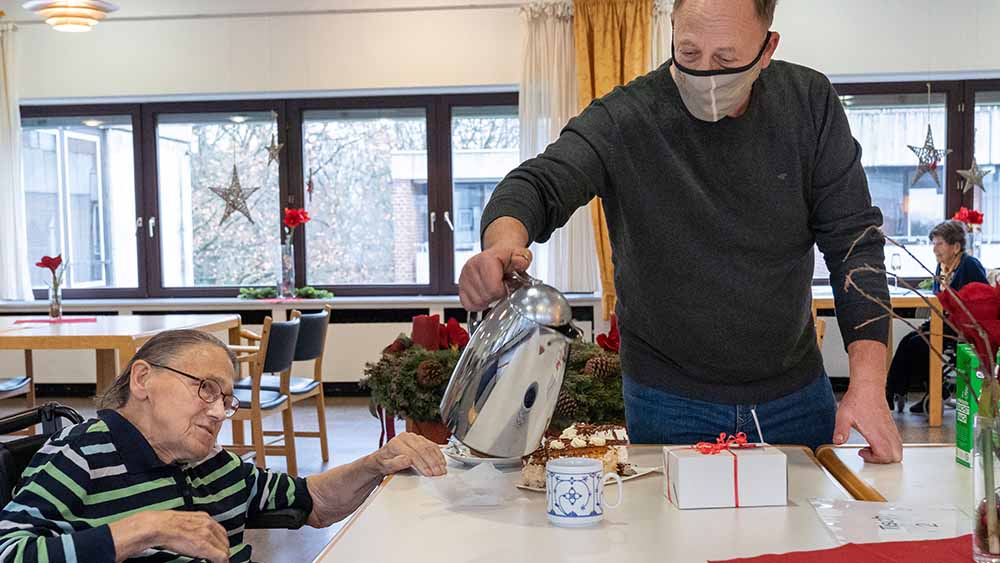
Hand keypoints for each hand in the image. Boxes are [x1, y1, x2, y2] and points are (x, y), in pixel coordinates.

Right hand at [109, 510, 229, 562]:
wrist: (159, 526)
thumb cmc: (166, 525)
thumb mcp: (186, 520)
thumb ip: (195, 525)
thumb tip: (195, 532)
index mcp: (204, 518)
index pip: (221, 531)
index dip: (221, 541)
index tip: (221, 547)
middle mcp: (208, 525)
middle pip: (224, 540)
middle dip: (224, 549)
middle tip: (221, 556)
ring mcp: (207, 535)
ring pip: (224, 548)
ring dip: (223, 555)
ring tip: (219, 560)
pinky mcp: (203, 546)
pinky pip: (220, 556)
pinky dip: (222, 561)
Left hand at [371, 432, 446, 476]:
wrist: (383, 458)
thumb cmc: (384, 463)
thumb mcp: (385, 466)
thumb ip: (395, 464)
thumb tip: (407, 459)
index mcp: (396, 443)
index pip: (412, 453)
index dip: (422, 464)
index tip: (428, 474)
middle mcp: (406, 437)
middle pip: (423, 449)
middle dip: (432, 463)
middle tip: (438, 474)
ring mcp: (414, 437)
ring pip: (429, 446)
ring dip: (437, 459)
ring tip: (442, 470)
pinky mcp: (420, 439)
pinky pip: (432, 445)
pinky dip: (438, 455)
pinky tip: (442, 463)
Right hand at [459, 246, 532, 310]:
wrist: (497, 255)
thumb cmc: (507, 258)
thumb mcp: (520, 255)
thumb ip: (523, 259)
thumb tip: (520, 263)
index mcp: (485, 259)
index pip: (493, 288)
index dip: (503, 291)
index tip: (507, 285)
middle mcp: (471, 267)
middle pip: (485, 297)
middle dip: (496, 296)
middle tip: (501, 287)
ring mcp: (464, 277)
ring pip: (476, 302)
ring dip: (487, 300)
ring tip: (493, 289)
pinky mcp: (460, 286)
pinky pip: (467, 305)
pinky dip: (478, 304)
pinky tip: (485, 295)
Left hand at [833, 383, 902, 463]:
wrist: (868, 387)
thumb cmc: (857, 400)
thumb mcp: (843, 416)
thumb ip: (841, 430)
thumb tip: (838, 442)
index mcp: (877, 433)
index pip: (885, 456)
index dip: (874, 460)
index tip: (862, 452)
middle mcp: (887, 432)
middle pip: (896, 457)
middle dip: (883, 460)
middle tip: (869, 453)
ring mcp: (891, 429)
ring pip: (899, 450)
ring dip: (887, 454)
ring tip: (872, 447)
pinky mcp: (891, 425)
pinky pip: (897, 441)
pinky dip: (889, 446)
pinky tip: (876, 439)